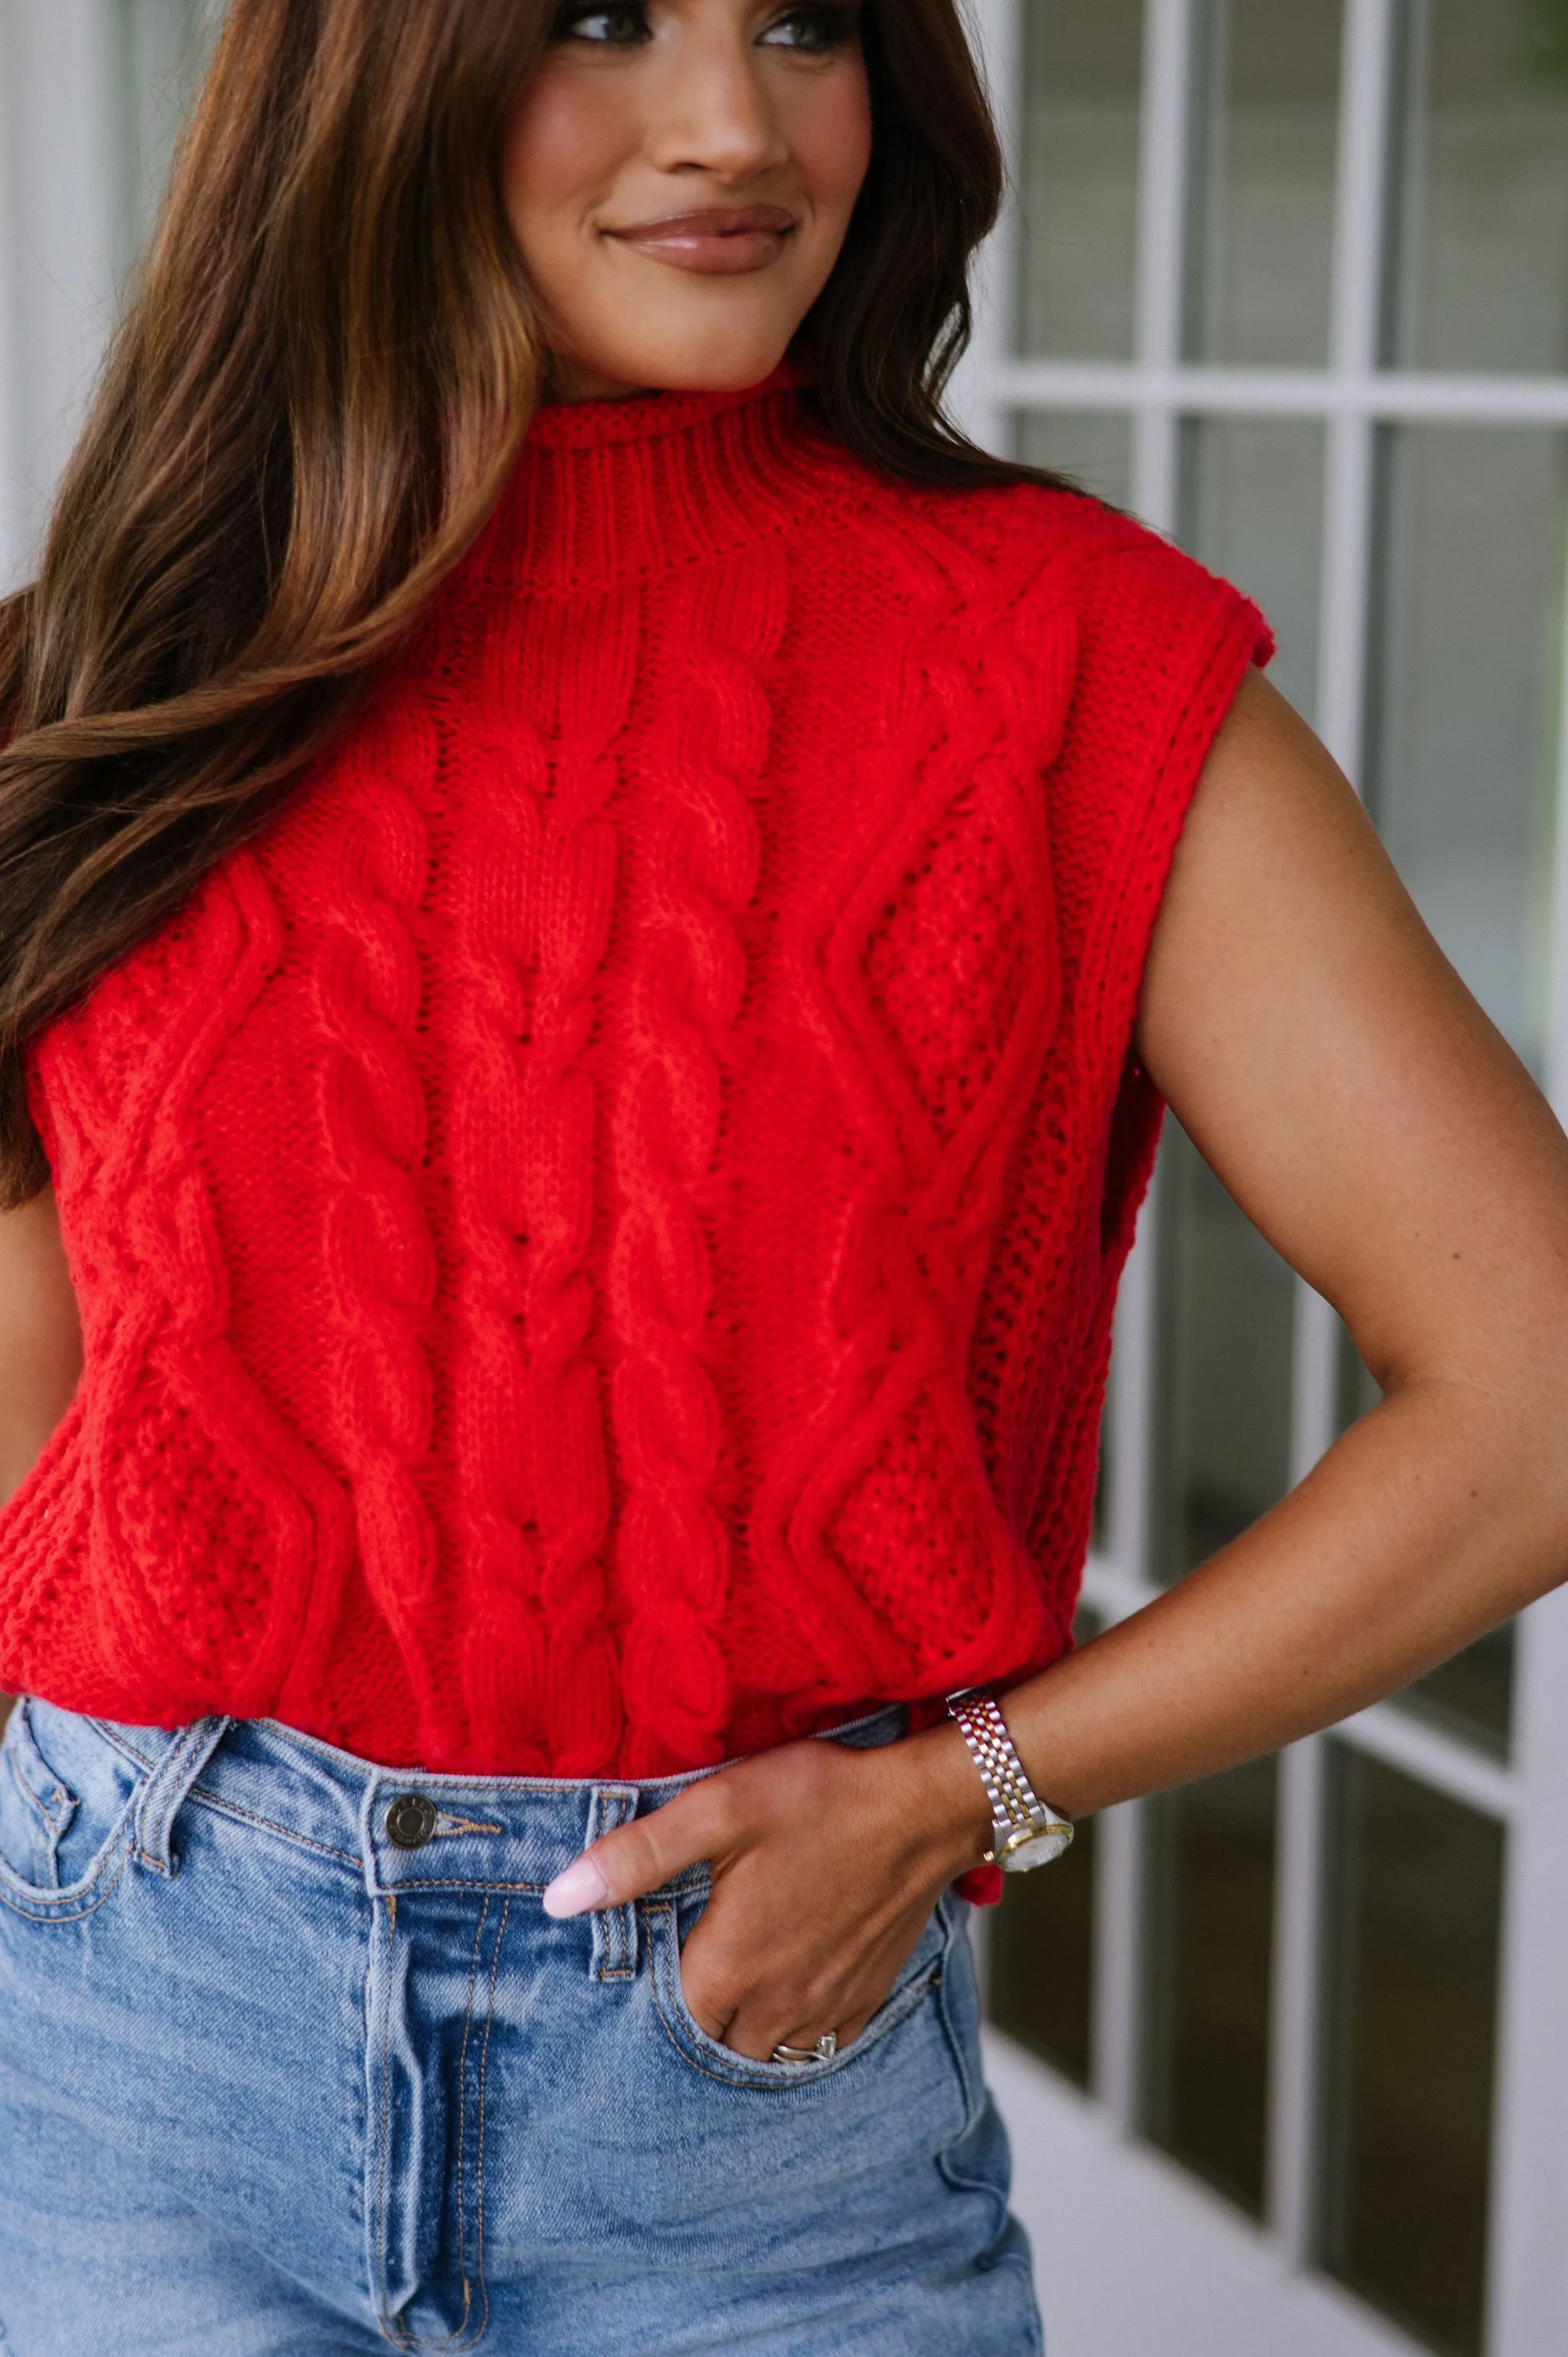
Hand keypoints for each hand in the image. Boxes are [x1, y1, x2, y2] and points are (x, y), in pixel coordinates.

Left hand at [542, 1726, 991, 2061]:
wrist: (926, 1805)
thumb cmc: (822, 1800)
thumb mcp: (719, 1808)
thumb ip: (637, 1857)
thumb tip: (558, 1898)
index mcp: (731, 1966)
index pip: (667, 2020)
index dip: (649, 1994)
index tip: (651, 1955)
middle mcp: (778, 2005)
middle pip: (715, 2044)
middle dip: (695, 2017)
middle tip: (688, 1965)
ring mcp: (828, 2007)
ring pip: (767, 2052)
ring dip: (744, 2028)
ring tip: (732, 1980)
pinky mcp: (867, 1997)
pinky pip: (820, 2044)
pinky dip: (796, 2029)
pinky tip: (789, 1987)